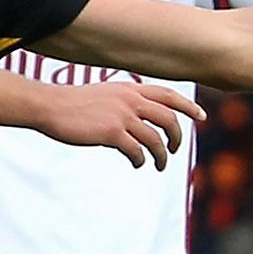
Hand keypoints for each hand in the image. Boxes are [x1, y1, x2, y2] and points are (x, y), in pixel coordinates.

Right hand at [33, 81, 206, 168]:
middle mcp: (130, 100)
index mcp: (131, 89)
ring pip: (156, 139)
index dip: (189, 107)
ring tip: (160, 164)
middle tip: (174, 149)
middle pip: (169, 119)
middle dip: (177, 137)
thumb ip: (126, 102)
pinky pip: (137, 151)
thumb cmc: (75, 103)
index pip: (169, 95)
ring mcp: (122, 116)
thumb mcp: (106, 94)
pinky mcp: (111, 133)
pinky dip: (141, 160)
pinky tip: (137, 163)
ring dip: (161, 156)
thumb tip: (143, 121)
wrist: (49, 106)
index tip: (202, 117)